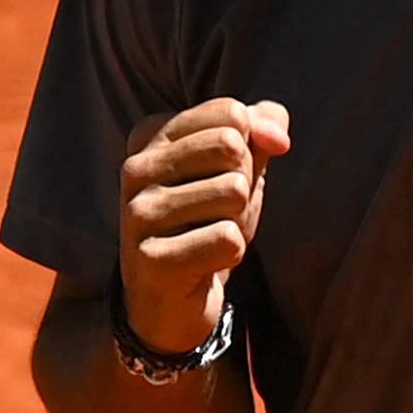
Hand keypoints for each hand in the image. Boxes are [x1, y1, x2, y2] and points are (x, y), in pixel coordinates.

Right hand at [116, 97, 289, 358]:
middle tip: (218, 212)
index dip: (249, 148)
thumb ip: (260, 129)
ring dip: (237, 221)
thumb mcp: (237, 167)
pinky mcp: (152, 258)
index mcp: (149, 136)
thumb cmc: (206, 221)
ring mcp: (138, 213)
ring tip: (208, 237)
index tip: (225, 176)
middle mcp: (135, 168)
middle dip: (243, 183)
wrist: (171, 299)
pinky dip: (231, 253)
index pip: (231, 113)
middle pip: (232, 146)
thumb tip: (277, 136)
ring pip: (233, 192)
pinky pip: (228, 239)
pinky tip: (203, 264)